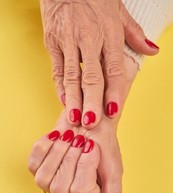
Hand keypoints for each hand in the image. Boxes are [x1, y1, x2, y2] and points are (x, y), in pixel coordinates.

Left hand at [28, 54, 136, 192]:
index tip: (92, 148)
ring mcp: (52, 183)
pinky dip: (45, 146)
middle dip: (71, 156)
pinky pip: (33, 164)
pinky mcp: (38, 169)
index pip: (79, 192)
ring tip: (70, 138)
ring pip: (44, 179)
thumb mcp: (113, 172)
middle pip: (59, 187)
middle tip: (81, 141)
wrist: (89, 122)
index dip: (85, 166)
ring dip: (58, 151)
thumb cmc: (103, 145)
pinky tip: (57, 138)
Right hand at [40, 0, 158, 128]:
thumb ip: (135, 34)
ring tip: (76, 118)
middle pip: (92, 76)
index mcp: (108, 33)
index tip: (113, 110)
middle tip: (92, 122)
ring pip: (72, 76)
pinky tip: (64, 101)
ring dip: (74, 99)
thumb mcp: (118, 11)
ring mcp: (68, 42)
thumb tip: (152, 50)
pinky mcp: (52, 43)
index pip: (113, 68)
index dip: (114, 91)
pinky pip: (57, 69)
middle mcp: (88, 39)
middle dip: (92, 101)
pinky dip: (60, 87)